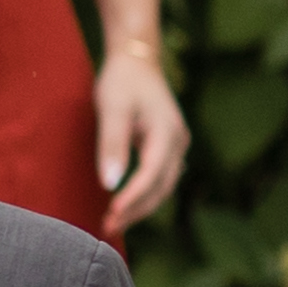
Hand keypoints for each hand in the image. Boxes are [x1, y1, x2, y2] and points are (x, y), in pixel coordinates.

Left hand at [93, 38, 190, 233]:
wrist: (137, 59)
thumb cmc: (122, 81)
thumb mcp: (112, 109)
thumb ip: (112, 146)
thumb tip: (110, 184)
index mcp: (168, 132)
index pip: (152, 174)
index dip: (133, 197)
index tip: (112, 214)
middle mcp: (179, 141)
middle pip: (162, 186)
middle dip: (137, 209)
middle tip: (109, 227)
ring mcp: (177, 144)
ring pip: (164, 185)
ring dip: (142, 206)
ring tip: (116, 221)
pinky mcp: (169, 146)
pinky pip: (161, 177)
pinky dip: (146, 193)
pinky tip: (128, 203)